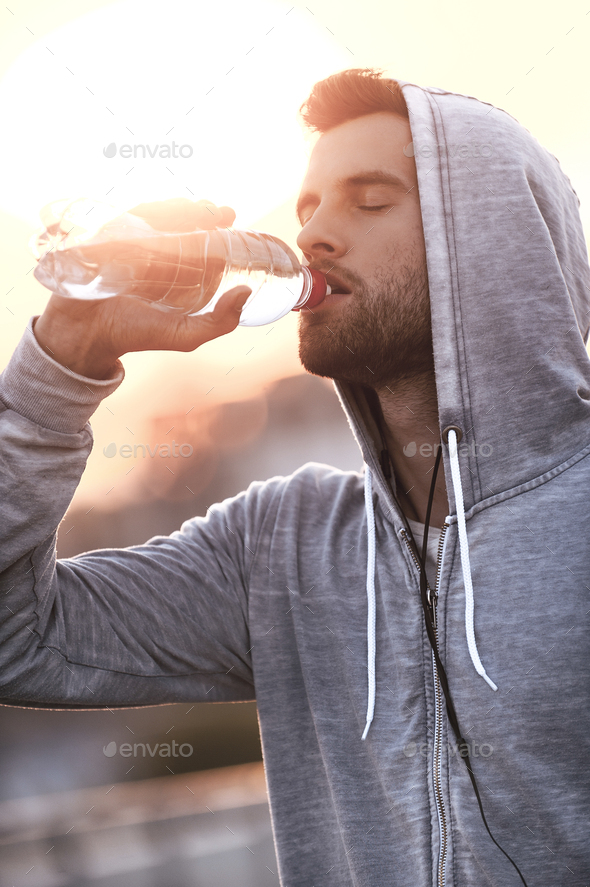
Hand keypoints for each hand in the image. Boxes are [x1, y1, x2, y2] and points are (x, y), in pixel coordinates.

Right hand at [34, 199, 250, 379]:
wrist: (89, 334)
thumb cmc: (136, 335)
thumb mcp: (186, 335)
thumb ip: (220, 322)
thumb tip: (246, 294)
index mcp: (177, 274)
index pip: (201, 244)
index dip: (217, 229)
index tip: (230, 220)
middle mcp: (157, 256)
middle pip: (183, 225)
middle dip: (204, 214)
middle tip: (223, 212)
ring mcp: (133, 245)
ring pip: (160, 217)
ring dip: (181, 207)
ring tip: (200, 208)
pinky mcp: (109, 238)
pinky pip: (131, 217)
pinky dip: (149, 210)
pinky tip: (166, 209)